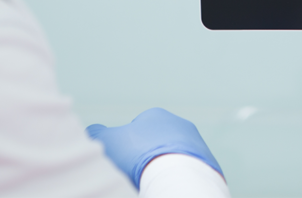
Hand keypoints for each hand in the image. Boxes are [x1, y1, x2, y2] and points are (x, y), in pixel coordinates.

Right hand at [86, 108, 222, 188]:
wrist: (176, 174)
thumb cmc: (139, 155)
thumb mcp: (107, 141)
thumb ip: (97, 133)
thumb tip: (93, 132)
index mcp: (156, 116)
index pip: (136, 129)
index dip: (126, 147)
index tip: (122, 162)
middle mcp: (179, 125)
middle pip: (156, 143)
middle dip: (146, 157)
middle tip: (135, 175)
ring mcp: (196, 144)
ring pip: (174, 157)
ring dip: (163, 168)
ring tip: (151, 183)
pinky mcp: (207, 165)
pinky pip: (187, 172)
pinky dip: (177, 179)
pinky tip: (168, 187)